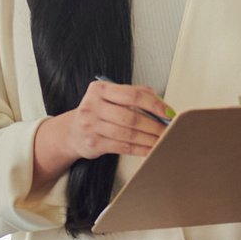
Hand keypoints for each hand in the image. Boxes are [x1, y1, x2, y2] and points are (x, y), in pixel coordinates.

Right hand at [48, 80, 170, 162]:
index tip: (168, 112)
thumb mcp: (110, 97)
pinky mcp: (94, 144)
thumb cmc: (97, 112)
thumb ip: (134, 95)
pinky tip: (150, 149)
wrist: (72, 132)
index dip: (154, 104)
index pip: (133, 95)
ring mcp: (91, 126)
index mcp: (99, 89)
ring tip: (162, 140)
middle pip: (132, 117)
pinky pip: (123, 147)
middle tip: (169, 129)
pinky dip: (140, 149)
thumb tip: (161, 104)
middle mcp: (93, 106)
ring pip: (128, 134)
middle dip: (155, 125)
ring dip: (150, 139)